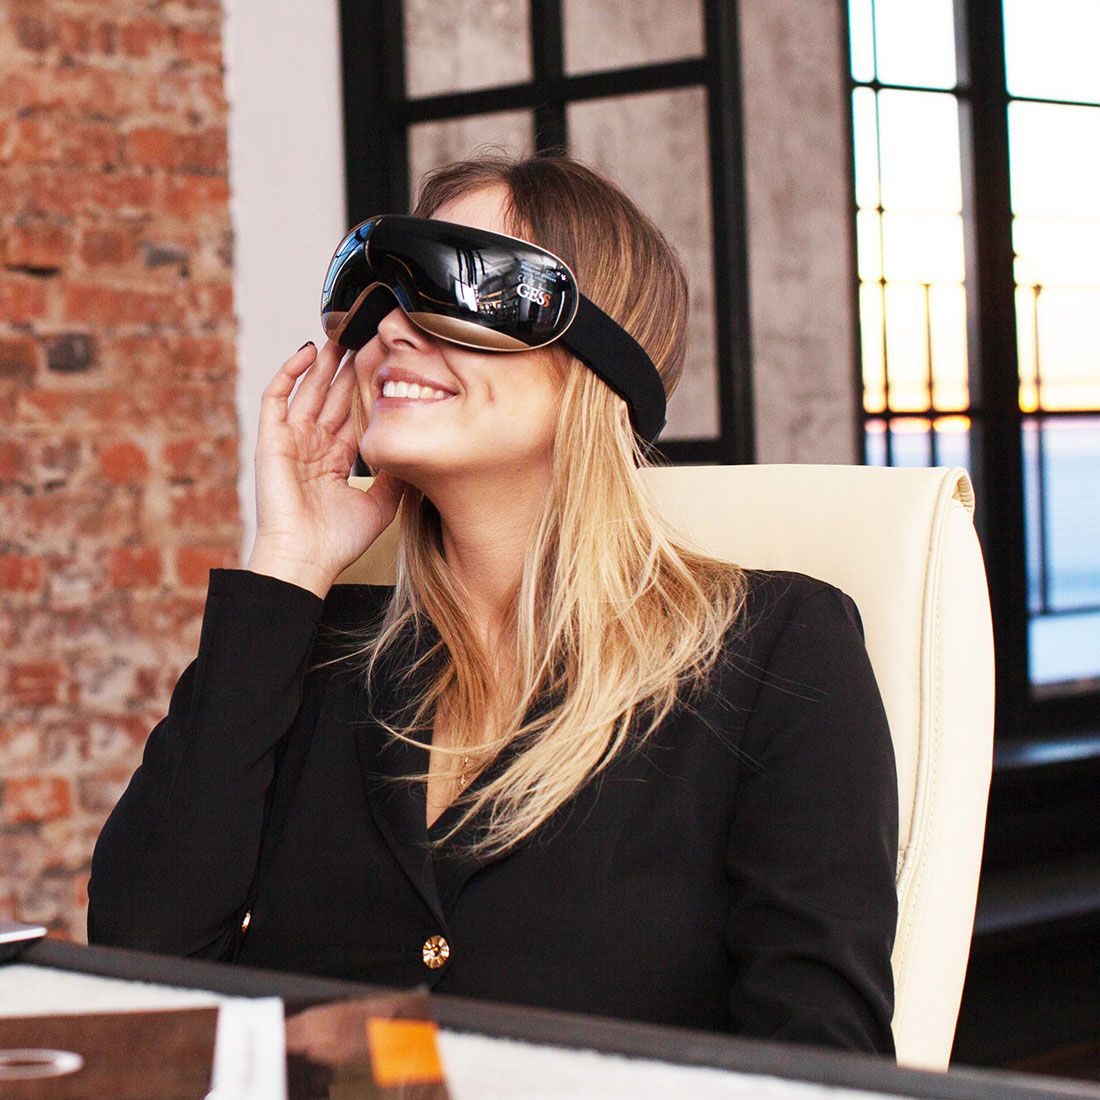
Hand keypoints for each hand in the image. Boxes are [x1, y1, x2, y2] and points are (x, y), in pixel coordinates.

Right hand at [246, 340, 404, 597]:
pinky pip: (276, 398)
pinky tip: (307, 352)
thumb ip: (397, 475)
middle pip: (333, 395)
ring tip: (341, 332)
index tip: (387, 364)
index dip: (368, 389)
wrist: (306, 560)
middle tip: (366, 334)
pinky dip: (289, 373)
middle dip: (348, 366)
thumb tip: (418, 450)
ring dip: (323, 361)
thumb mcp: (381, 503)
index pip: (354, 413)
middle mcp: (315, 446)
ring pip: (308, 389)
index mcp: (337, 460)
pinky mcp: (272, 440)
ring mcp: (292, 441)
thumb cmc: (337, 542)